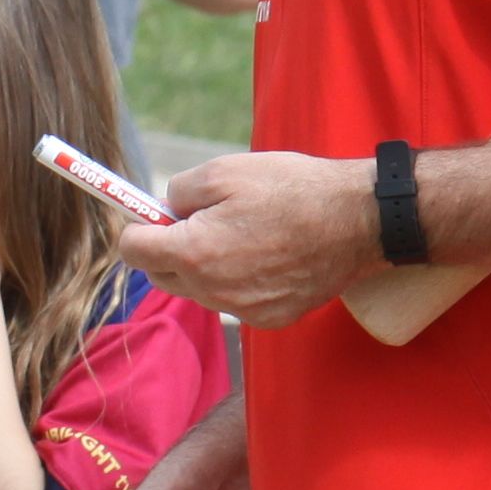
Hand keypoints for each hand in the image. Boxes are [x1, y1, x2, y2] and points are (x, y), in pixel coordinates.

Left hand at [125, 151, 379, 328]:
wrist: (357, 221)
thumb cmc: (291, 190)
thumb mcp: (223, 171)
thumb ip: (178, 191)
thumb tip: (164, 208)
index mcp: (193, 252)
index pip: (133, 250)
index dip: (138, 227)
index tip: (153, 215)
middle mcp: (211, 290)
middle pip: (161, 275)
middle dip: (168, 248)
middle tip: (199, 219)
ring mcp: (240, 309)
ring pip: (199, 289)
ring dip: (205, 265)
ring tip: (243, 234)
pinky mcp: (268, 319)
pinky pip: (235, 301)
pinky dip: (240, 281)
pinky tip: (268, 256)